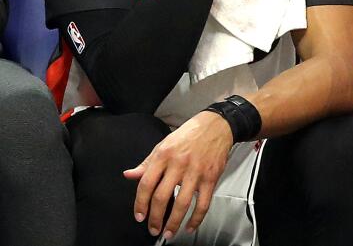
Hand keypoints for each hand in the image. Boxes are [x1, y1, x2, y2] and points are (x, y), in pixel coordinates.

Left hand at [123, 111, 233, 239]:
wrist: (217, 125)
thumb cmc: (189, 135)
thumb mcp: (163, 145)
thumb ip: (146, 163)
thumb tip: (129, 175)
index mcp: (163, 156)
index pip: (146, 184)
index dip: (140, 203)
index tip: (140, 216)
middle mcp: (178, 164)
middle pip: (162, 197)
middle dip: (155, 218)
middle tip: (153, 229)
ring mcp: (196, 171)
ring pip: (182, 203)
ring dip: (174, 222)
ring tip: (168, 232)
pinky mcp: (211, 177)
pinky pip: (203, 203)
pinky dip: (197, 218)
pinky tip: (190, 226)